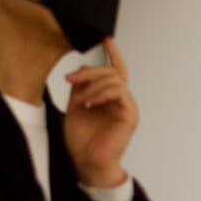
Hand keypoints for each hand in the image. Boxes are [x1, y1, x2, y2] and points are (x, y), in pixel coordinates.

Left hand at [64, 37, 137, 187]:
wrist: (87, 162)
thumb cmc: (82, 140)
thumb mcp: (75, 107)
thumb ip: (80, 88)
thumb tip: (80, 69)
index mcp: (110, 98)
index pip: (115, 71)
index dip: (113, 53)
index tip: (106, 38)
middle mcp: (121, 100)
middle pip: (112, 72)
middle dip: (90, 71)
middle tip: (70, 79)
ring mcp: (127, 107)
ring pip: (115, 80)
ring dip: (93, 84)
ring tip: (80, 98)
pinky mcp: (129, 115)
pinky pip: (119, 93)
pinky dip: (102, 93)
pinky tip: (90, 101)